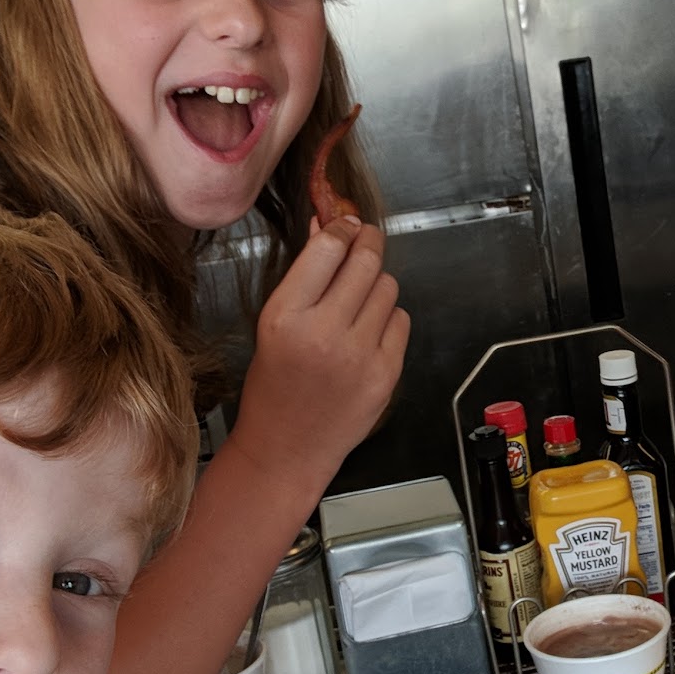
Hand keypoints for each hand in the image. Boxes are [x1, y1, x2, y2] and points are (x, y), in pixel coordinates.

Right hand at [234, 218, 409, 479]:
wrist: (287, 448)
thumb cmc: (274, 386)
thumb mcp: (273, 325)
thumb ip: (304, 276)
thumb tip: (326, 227)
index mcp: (286, 317)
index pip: (328, 249)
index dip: (341, 228)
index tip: (345, 225)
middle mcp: (324, 333)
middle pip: (366, 261)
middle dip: (368, 242)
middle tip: (365, 240)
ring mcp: (360, 355)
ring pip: (388, 288)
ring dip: (376, 284)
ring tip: (357, 302)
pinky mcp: (386, 374)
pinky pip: (401, 320)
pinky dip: (388, 318)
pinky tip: (368, 333)